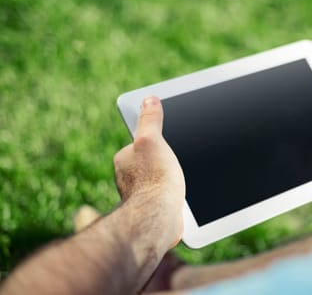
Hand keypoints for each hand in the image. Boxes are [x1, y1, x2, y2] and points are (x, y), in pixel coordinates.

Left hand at [113, 96, 184, 242]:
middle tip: (178, 160)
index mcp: (124, 158)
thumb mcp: (153, 141)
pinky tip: (179, 194)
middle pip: (151, 159)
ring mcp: (138, 193)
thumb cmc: (154, 180)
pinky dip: (172, 192)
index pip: (141, 140)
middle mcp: (127, 176)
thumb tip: (149, 99)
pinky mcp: (150, 207)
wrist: (159, 218)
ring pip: (157, 176)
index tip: (169, 143)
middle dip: (164, 159)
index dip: (157, 139)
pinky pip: (163, 193)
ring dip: (169, 177)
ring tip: (179, 178)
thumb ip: (150, 120)